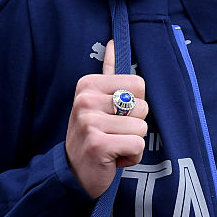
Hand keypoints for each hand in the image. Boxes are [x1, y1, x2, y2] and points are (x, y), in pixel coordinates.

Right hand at [65, 40, 148, 197]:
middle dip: (134, 125)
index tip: (113, 116)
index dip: (134, 105)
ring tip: (113, 146)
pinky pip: (138, 146)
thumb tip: (114, 42)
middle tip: (112, 134)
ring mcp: (90, 122)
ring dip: (132, 143)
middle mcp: (85, 100)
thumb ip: (108, 73)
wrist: (74, 174)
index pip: (139, 84)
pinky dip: (131, 157)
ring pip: (142, 128)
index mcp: (88, 84)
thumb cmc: (93, 135)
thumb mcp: (96, 102)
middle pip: (143, 106)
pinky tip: (113, 159)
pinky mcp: (98, 144)